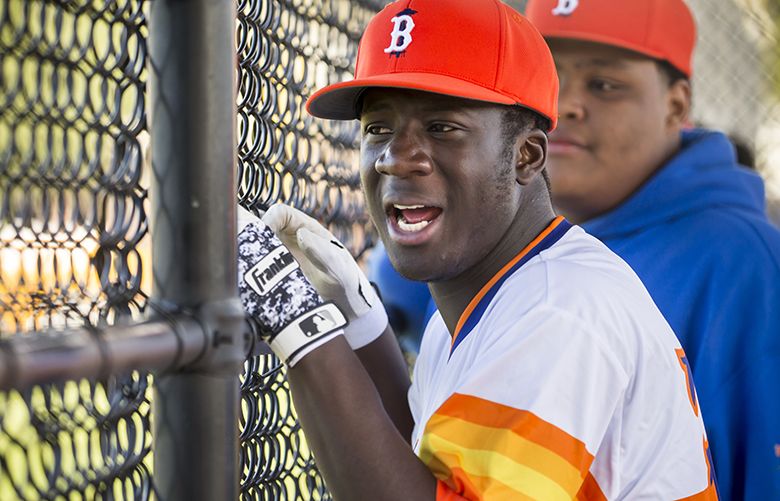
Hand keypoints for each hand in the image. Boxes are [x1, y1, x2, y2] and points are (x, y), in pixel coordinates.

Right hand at [262, 204, 387, 349]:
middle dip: (253, 240)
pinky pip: (256, 271)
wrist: (346, 309)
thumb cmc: (347, 282)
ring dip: (249, 258)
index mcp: (306, 229)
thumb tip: (300, 235)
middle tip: (250, 257)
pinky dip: (251, 275)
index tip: (265, 236)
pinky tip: (251, 285)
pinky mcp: (273, 277)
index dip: (269, 219)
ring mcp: (280, 257)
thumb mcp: (338, 267)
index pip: (279, 213)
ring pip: (256, 250)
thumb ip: (323, 251)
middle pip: (262, 229)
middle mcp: (289, 240)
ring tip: (247, 272)